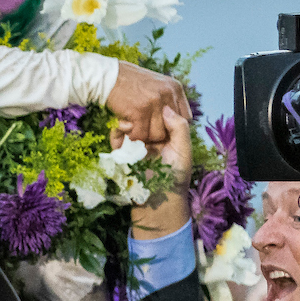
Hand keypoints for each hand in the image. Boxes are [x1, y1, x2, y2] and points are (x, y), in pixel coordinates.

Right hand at [106, 62, 190, 143]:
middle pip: (171, 128)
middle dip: (158, 134)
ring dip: (145, 137)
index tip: (161, 128)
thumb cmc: (129, 80)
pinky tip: (128, 129)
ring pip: (157, 135)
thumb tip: (172, 116)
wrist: (109, 75)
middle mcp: (168, 94)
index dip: (172, 126)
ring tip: (136, 130)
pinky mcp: (139, 111)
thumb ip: (166, 98)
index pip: (185, 117)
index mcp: (174, 88)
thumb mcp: (156, 83)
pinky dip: (134, 136)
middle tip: (145, 131)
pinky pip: (141, 134)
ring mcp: (154, 102)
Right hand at [127, 105, 192, 239]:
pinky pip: (116, 137)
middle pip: (141, 117)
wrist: (158, 200)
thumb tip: (165, 107)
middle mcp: (150, 137)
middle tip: (138, 109)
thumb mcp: (183, 149)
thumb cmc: (175, 176)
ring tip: (128, 123)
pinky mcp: (122, 153)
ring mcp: (135, 144)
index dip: (156, 106)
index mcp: (166, 135)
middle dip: (138, 112)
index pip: (159, 114)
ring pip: (128, 124)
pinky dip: (116, 131)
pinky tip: (122, 130)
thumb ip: (179, 127)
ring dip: (127, 120)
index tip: (153, 100)